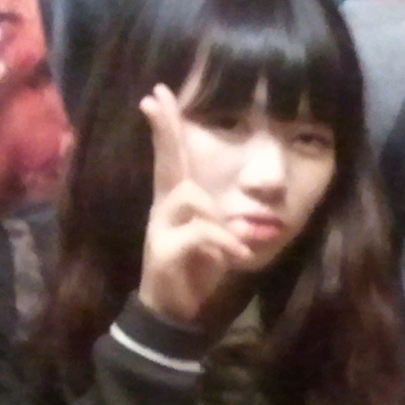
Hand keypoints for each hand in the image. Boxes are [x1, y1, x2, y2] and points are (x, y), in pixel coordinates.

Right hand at [137, 85, 249, 325]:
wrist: (173, 309)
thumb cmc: (196, 269)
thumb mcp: (215, 240)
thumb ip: (225, 222)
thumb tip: (251, 220)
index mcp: (175, 201)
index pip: (171, 158)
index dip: (166, 128)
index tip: (156, 95)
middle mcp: (164, 208)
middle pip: (167, 162)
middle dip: (165, 129)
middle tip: (153, 97)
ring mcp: (161, 228)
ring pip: (193, 198)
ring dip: (220, 221)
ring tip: (234, 248)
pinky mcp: (165, 251)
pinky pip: (201, 232)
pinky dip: (223, 243)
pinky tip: (236, 257)